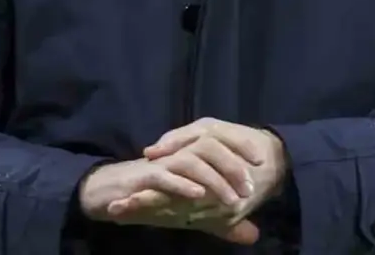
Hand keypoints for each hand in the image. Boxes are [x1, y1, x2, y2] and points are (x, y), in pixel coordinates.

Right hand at [112, 119, 287, 223]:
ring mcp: (162, 163)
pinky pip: (165, 177)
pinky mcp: (144, 178)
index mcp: (191, 152)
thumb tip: (253, 234)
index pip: (221, 138)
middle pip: (211, 146)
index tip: (261, 161)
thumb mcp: (196, 211)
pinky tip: (198, 195)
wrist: (113, 193)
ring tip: (232, 199)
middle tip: (250, 189)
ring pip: (192, 160)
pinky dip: (182, 185)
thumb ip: (222, 221)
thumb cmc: (158, 198)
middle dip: (234, 166)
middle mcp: (177, 151)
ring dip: (214, 179)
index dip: (241, 145)